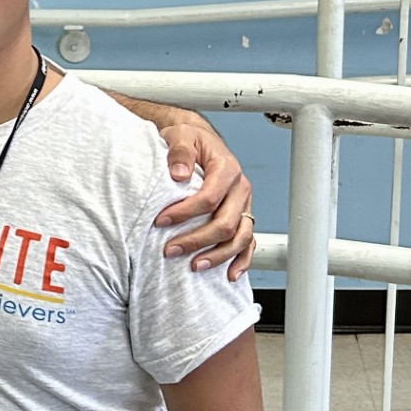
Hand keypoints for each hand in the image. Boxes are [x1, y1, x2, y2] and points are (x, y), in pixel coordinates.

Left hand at [154, 124, 254, 279]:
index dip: (185, 213)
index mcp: (226, 169)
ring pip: (240, 238)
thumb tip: (179, 174)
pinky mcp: (243, 217)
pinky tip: (230, 274)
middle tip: (170, 249)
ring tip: (194, 266)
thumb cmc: (188, 139)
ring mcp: (244, 205)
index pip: (209, 198)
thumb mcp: (180, 136)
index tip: (161, 222)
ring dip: (218, 255)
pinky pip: (249, 243)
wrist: (198, 140)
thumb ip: (179, 152)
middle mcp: (240, 189)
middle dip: (197, 240)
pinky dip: (241, 260)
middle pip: (226, 223)